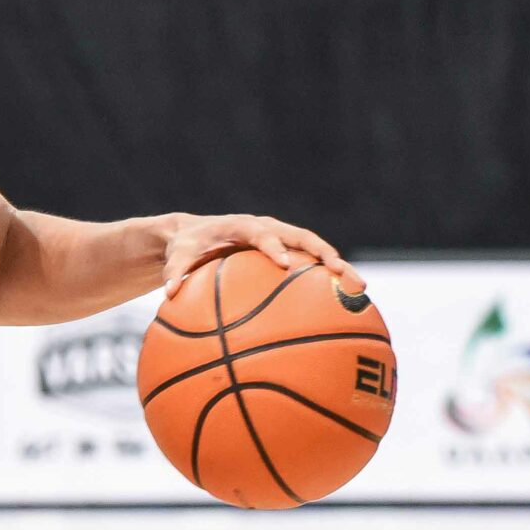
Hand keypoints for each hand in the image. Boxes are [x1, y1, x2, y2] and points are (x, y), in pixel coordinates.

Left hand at [161, 213, 362, 299]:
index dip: (273, 246)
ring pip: (316, 249)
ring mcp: (282, 238)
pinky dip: (328, 279)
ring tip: (360, 290)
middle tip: (341, 273)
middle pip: (303, 237)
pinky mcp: (288, 250)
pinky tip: (347, 303)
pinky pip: (312, 264)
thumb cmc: (186, 247)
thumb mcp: (177, 257)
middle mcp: (267, 228)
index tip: (284, 264)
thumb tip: (169, 296)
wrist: (194, 233)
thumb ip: (175, 273)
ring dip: (338, 267)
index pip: (261, 233)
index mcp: (242, 226)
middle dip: (323, 253)